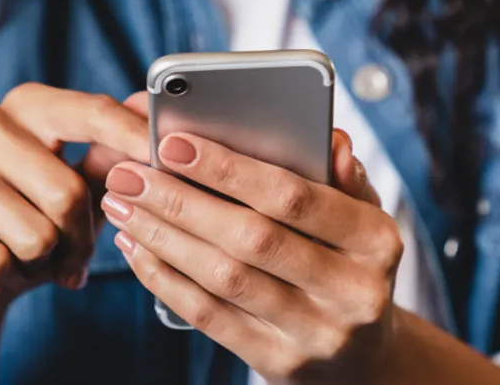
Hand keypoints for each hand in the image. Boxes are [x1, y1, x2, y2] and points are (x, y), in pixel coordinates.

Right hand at [0, 85, 148, 329]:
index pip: (89, 112)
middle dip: (81, 239)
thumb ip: (114, 154)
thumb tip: (150, 110)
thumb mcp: (82, 190)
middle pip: (66, 191)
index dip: (131, 138)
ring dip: (43, 263)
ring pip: (33, 233)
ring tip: (32, 259)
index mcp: (28, 105)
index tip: (164, 158)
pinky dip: (7, 278)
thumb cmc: (35, 222)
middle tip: (75, 256)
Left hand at [101, 125, 401, 383]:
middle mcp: (353, 291)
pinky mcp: (279, 363)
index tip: (173, 143)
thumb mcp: (362, 217)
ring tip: (123, 206)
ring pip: (224, 279)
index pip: (295, 197)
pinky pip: (210, 317)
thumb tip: (330, 138)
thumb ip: (341, 175)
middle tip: (129, 175)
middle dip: (181, 201)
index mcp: (376, 241)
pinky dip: (166, 279)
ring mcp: (316, 334)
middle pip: (251, 239)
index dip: (230, 170)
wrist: (364, 358)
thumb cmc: (349, 263)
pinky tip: (137, 249)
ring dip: (163, 238)